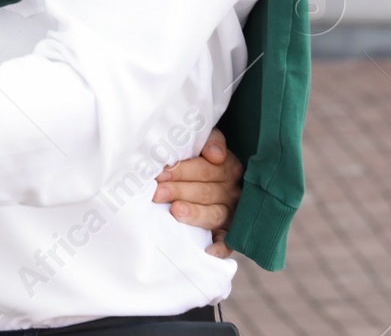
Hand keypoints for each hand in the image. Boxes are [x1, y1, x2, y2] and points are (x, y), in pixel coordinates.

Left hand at [154, 128, 243, 258]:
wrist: (217, 179)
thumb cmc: (201, 157)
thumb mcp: (206, 141)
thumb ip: (210, 140)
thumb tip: (215, 154)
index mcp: (229, 167)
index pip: (206, 169)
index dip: (182, 170)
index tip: (161, 173)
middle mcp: (233, 191)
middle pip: (206, 192)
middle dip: (179, 191)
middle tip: (157, 192)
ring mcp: (232, 214)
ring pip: (215, 214)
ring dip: (195, 214)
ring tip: (176, 212)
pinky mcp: (230, 233)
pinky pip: (229, 243)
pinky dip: (221, 247)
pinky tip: (209, 250)